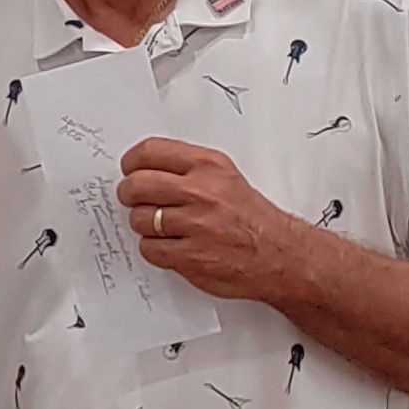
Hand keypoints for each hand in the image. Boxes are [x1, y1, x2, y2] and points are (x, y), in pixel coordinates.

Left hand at [117, 137, 303, 300]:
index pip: (150, 152)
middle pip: (137, 185)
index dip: (131, 162)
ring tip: (160, 226)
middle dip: (128, 193)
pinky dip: (155, 249)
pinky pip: (149, 248)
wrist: (279, 255)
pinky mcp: (189, 256)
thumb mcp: (225, 176)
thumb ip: (188, 168)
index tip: (128, 169)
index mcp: (208, 166)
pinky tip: (170, 245)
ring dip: (143, 225)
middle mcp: (200, 192)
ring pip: (139, 219)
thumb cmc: (251, 217)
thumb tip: (146, 167)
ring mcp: (194, 225)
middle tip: (132, 198)